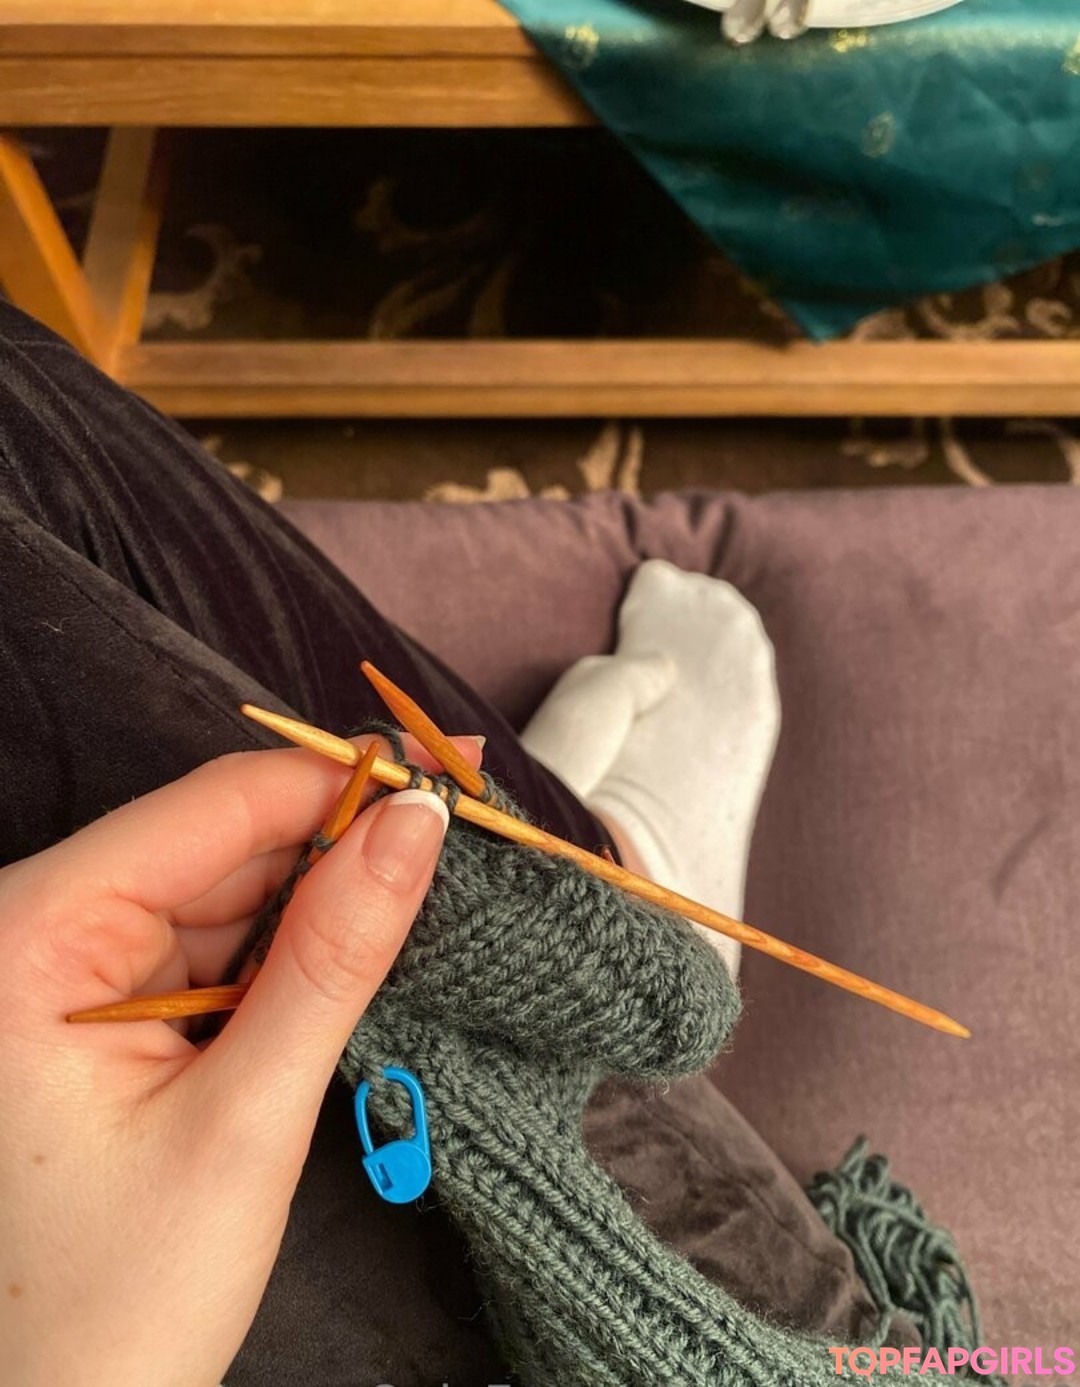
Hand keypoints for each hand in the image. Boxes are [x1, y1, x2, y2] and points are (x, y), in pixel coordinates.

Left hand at [0, 733, 478, 1386]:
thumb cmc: (116, 1308)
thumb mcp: (243, 1120)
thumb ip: (333, 957)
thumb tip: (414, 825)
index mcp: (27, 941)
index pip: (211, 811)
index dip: (339, 781)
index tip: (445, 772)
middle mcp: (33, 935)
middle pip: (219, 843)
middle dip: (340, 840)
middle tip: (459, 834)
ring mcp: (66, 972)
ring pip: (226, 890)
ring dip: (323, 898)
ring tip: (424, 899)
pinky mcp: (102, 1009)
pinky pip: (214, 944)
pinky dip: (288, 951)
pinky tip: (354, 955)